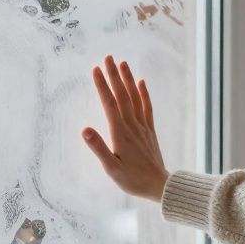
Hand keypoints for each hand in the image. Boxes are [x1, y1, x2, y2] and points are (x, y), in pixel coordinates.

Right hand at [82, 55, 169, 202]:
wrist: (159, 186)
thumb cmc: (132, 180)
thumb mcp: (111, 168)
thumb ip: (98, 148)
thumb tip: (85, 130)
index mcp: (120, 133)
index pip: (109, 104)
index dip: (102, 86)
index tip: (95, 69)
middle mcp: (132, 126)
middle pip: (122, 96)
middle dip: (114, 75)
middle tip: (107, 57)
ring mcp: (142, 127)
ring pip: (135, 98)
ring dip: (128, 80)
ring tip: (122, 63)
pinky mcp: (149, 131)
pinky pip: (147, 108)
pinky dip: (144, 94)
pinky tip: (141, 82)